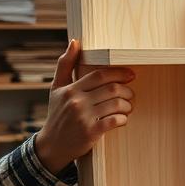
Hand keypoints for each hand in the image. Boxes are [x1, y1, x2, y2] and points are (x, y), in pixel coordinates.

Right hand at [34, 39, 134, 174]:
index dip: (119, 73)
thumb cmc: (57, 113)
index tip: (131, 75)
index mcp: (70, 89)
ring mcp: (84, 117)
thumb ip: (65, 65)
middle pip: (111, 89)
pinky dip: (123, 118)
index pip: (100, 75)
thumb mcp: (56, 88)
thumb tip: (75, 42)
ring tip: (128, 107)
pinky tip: (122, 119)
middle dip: (127, 90)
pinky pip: (115, 121)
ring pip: (116, 104)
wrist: (53, 144)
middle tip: (131, 94)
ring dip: (128, 105)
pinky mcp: (91, 132)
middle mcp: (76, 102)